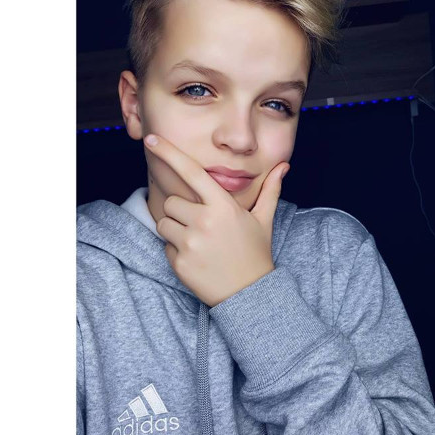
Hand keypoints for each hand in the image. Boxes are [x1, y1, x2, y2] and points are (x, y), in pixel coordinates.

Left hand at [143, 134, 289, 306]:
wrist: (251, 295)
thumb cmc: (256, 254)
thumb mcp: (263, 220)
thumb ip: (270, 190)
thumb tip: (284, 166)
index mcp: (223, 206)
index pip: (191, 171)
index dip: (169, 152)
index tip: (150, 139)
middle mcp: (204, 222)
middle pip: (171, 202)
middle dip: (180, 210)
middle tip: (200, 224)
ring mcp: (190, 244)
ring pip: (163, 223)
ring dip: (175, 229)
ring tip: (198, 242)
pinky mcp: (179, 264)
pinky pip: (165, 247)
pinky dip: (176, 251)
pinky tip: (197, 259)